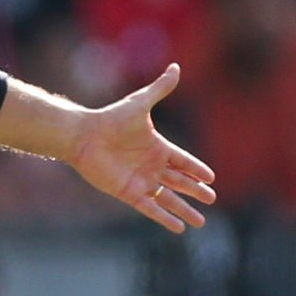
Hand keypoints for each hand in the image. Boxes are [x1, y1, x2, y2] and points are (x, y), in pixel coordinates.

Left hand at [68, 64, 216, 233]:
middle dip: (195, 191)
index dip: (197, 169)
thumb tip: (176, 67)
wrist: (84, 136)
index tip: (211, 178)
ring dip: (184, 210)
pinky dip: (165, 219)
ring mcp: (141, 180)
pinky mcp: (129, 193)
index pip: (183, 161)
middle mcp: (151, 166)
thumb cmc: (111, 119)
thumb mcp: (141, 103)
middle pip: (179, 181)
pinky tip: (178, 228)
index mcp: (157, 147)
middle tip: (211, 199)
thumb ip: (160, 88)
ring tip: (201, 221)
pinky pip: (151, 209)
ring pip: (169, 199)